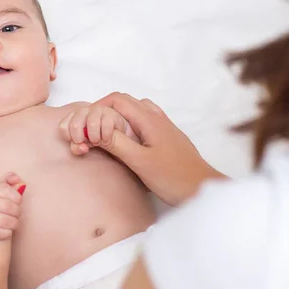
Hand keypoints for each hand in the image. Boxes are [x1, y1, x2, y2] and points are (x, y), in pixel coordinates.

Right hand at [0, 173, 24, 241]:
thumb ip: (10, 180)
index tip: (17, 201)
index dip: (17, 197)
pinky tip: (7, 229)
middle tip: (17, 213)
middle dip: (17, 211)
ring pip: (7, 221)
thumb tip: (18, 181)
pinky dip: (9, 232)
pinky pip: (3, 233)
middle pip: (8, 206)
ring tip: (14, 222)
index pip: (7, 190)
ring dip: (15, 223)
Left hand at [59, 104, 137, 155]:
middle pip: (75, 125)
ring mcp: (98, 110)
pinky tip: (106, 138)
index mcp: (73, 116)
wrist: (116, 132)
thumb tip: (82, 147)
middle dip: (81, 139)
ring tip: (98, 141)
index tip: (78, 142)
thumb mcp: (84, 144)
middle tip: (87, 143)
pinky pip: (106, 126)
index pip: (63, 126)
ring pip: (92, 124)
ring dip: (95, 138)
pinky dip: (105, 136)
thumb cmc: (96, 136)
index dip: (69, 138)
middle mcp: (84, 110)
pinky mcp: (111, 113)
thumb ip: (77, 147)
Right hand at [86, 92, 225, 204]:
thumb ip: (116, 143)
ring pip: (137, 110)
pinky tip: (128, 140)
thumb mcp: (139, 162)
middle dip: (106, 110)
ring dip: (119, 115)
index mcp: (149, 120)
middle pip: (126, 102)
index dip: (98, 107)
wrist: (202, 188)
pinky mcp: (167, 137)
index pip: (118, 100)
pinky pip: (145, 120)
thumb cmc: (173, 178)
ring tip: (107, 132)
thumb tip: (93, 130)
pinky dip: (131, 123)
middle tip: (92, 128)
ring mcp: (164, 126)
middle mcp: (157, 118)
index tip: (86, 123)